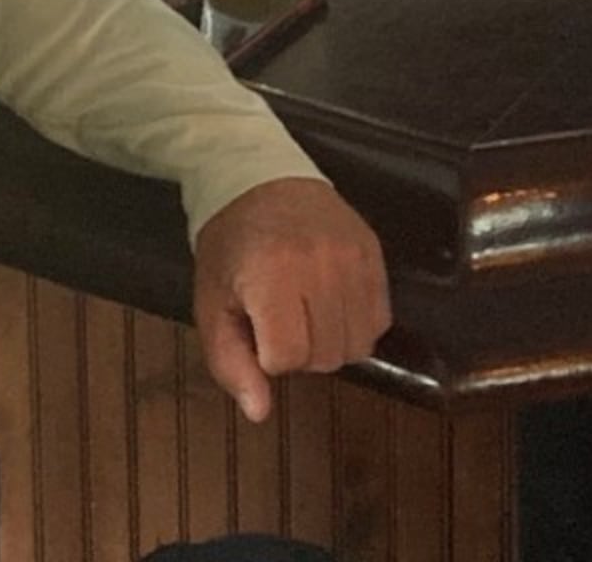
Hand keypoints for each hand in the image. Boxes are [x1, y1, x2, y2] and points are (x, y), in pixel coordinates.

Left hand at [190, 177, 389, 421]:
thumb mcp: (211, 305)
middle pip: (327, 356)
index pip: (289, 357)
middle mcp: (320, 265)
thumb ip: (230, 363)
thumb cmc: (229, 247)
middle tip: (281, 323)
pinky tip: (331, 306)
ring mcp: (353, 257)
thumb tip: (259, 412)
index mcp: (272, 278)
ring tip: (307, 316)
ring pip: (359, 343)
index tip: (257, 332)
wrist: (259, 179)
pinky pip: (380, 318)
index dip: (270, 357)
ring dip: (331, 343)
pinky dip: (357, 325)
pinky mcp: (374, 251)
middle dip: (301, 353)